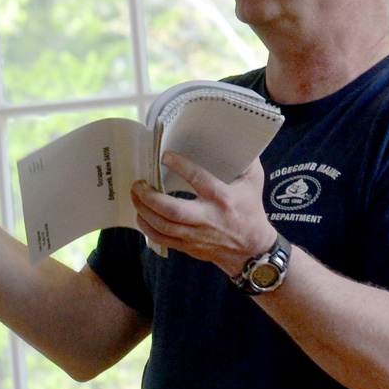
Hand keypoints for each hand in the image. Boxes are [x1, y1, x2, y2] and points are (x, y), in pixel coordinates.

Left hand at [130, 151, 276, 275]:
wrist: (251, 249)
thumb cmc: (251, 210)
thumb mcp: (254, 182)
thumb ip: (246, 161)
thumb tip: (237, 138)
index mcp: (223, 198)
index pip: (199, 180)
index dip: (181, 167)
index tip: (165, 156)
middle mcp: (207, 218)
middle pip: (173, 210)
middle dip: (150, 197)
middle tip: (138, 183)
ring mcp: (196, 235)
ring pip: (163, 226)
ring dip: (144, 210)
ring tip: (135, 195)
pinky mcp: (188, 246)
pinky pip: (162, 239)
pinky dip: (147, 228)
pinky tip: (141, 215)